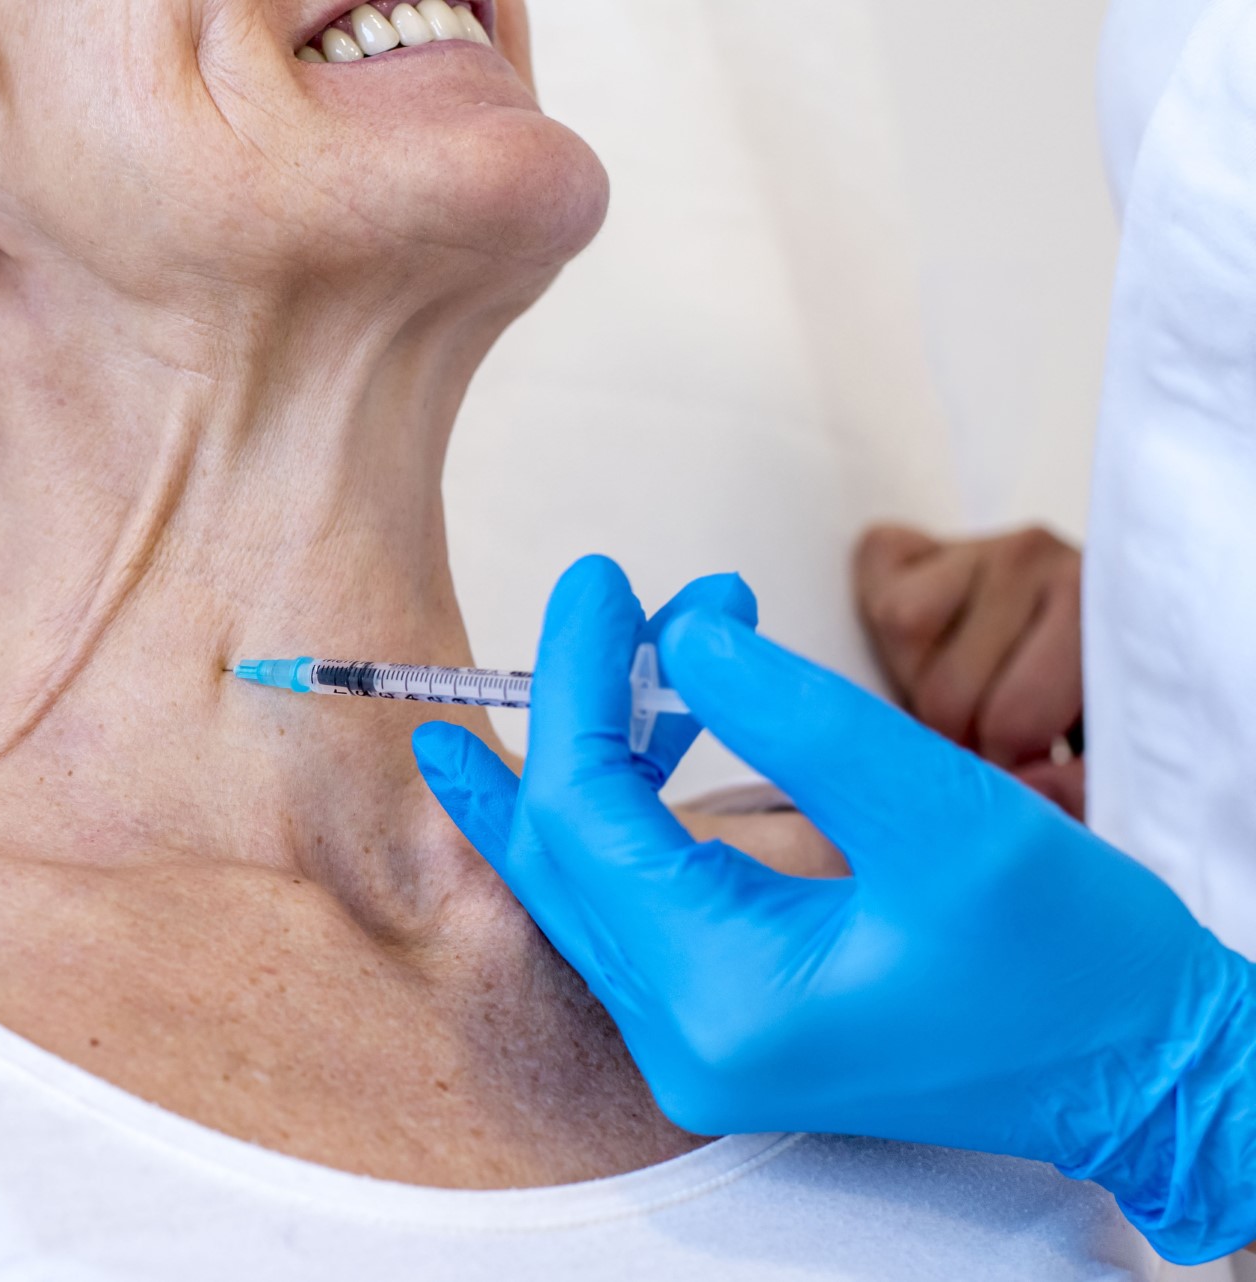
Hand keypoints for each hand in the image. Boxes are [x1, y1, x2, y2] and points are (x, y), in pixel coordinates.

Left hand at [413, 556, 1255, 1265]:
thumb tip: (681, 634)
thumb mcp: (944, 812)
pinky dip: (634, 799)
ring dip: (606, 745)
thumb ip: (801, 719)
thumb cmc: (1072, 959)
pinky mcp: (722, 1017)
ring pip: (585, 869)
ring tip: (660, 640)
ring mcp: (694, 1038)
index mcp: (725, 1000)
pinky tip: (654, 723)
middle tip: (608, 597)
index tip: (599, 581)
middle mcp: (683, 1039)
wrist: (1140, 1068)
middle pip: (561, 847)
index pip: (584, 816)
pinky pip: (631, 894)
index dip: (574, 682)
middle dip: (576, 706)